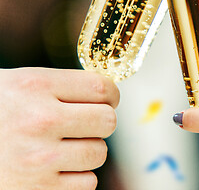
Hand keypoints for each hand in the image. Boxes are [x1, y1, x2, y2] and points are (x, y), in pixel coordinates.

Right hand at [0, 67, 118, 189]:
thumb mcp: (20, 84)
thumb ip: (63, 87)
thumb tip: (108, 93)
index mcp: (35, 86)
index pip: (101, 88)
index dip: (111, 94)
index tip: (107, 99)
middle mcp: (38, 121)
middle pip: (107, 121)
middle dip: (101, 121)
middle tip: (86, 122)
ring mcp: (38, 159)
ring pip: (99, 153)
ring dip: (88, 149)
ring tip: (66, 145)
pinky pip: (86, 182)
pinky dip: (77, 176)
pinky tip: (56, 167)